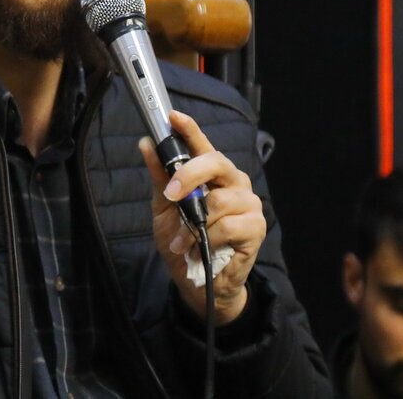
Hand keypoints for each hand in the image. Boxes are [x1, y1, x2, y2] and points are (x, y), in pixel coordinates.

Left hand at [139, 110, 265, 324]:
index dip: (190, 129)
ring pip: (219, 201)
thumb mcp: (164, 209)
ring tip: (180, 240)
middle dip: (190, 175)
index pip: (203, 146)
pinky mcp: (256, 228)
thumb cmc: (185, 242)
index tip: (174, 117)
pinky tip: (195, 250)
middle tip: (170, 193)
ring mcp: (248, 205)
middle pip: (217, 162)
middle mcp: (234, 184)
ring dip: (192, 224)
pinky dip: (206, 239)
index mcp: (213, 175)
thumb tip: (146, 144)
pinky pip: (228, 226)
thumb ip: (160, 178)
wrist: (199, 284)